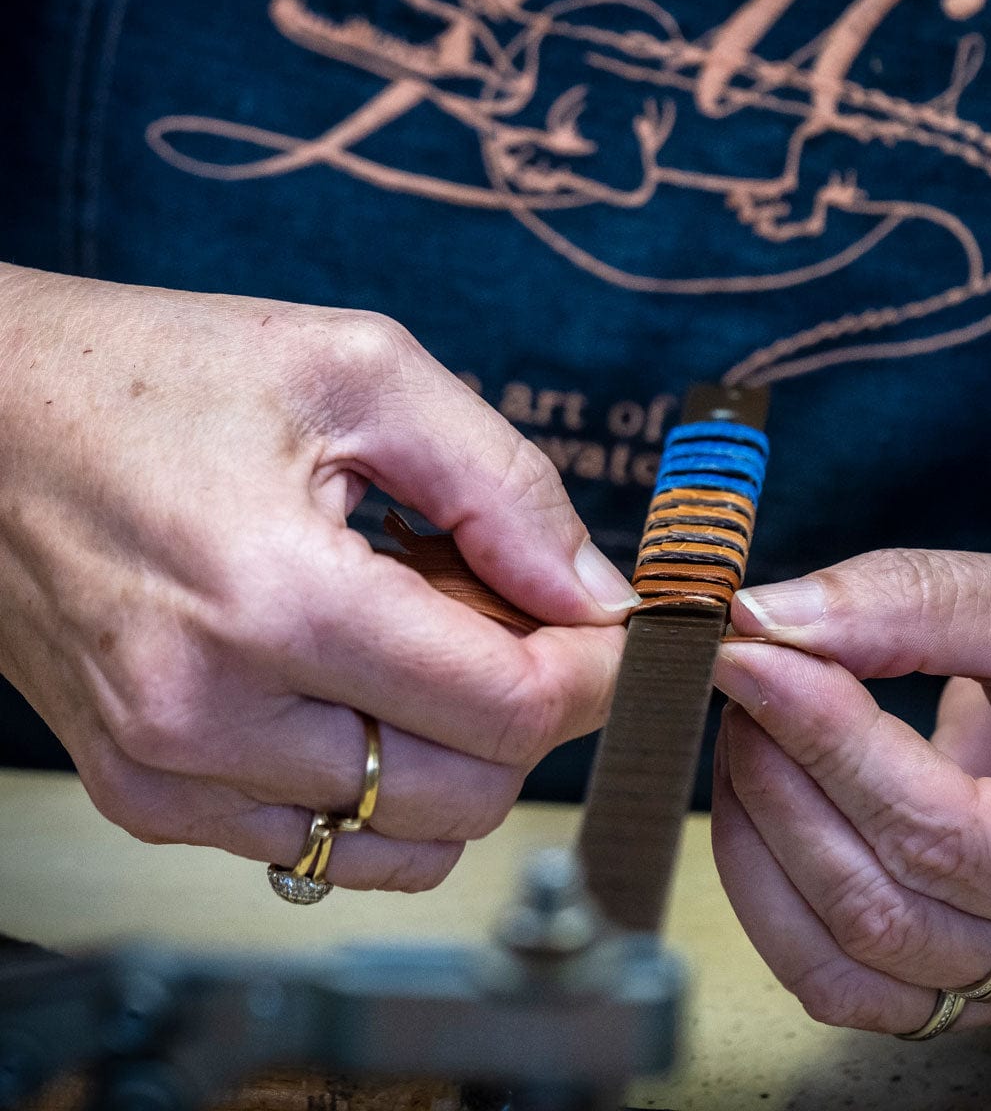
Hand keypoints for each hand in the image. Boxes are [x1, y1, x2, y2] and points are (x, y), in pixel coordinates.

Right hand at [0, 264, 633, 888]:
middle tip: (508, 611)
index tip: (613, 633)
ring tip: (422, 639)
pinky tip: (360, 686)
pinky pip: (323, 844)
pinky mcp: (149, 795)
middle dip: (529, 708)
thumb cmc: (156, 376)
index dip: (591, 674)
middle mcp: (211, 717)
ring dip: (456, 750)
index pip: (504, 708)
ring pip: (405, 836)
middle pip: (470, 790)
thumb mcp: (359, 374)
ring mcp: (171, 774)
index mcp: (275, 600)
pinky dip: (380, 782)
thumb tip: (594, 592)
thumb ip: (503, 487)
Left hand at [711, 511, 990, 1032]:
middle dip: (784, 785)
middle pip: (885, 908)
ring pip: (851, 962)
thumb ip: (913, 603)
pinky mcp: (982, 969)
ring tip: (748, 731)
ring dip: (767, 845)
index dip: (823, 741)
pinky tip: (765, 799)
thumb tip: (769, 618)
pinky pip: (851, 974)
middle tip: (744, 679)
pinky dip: (781, 893)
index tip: (749, 657)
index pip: (940, 832)